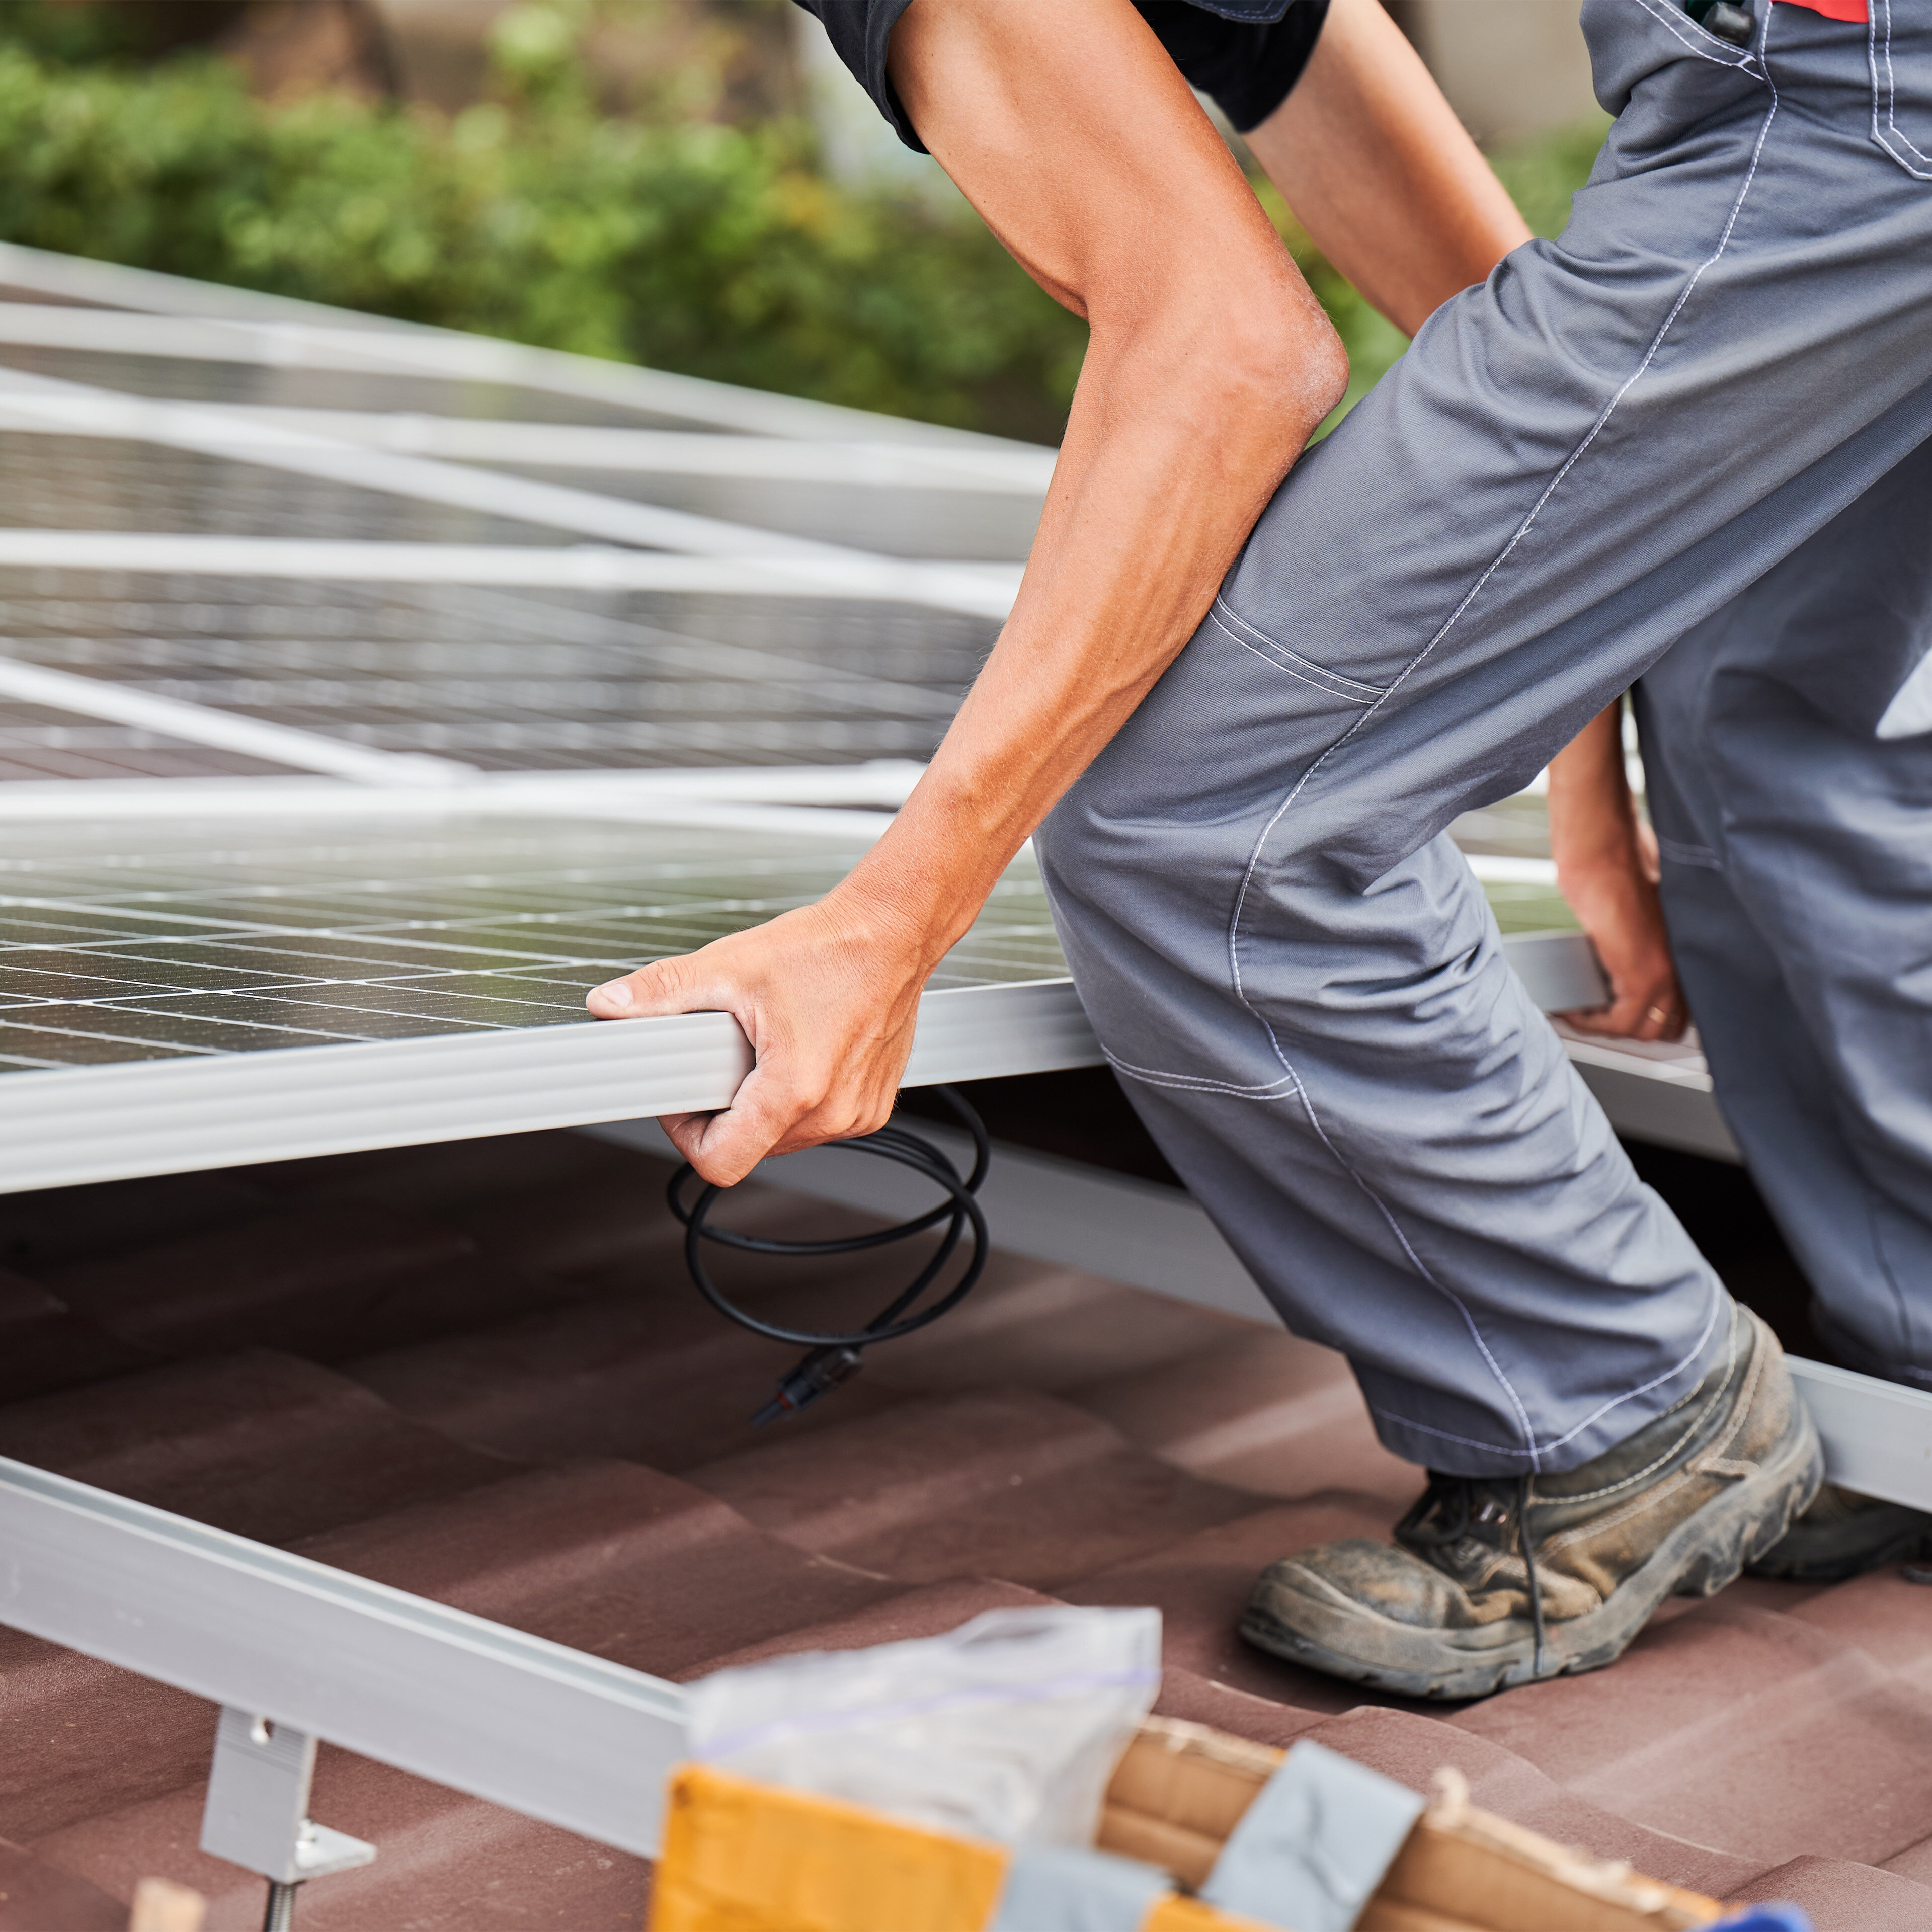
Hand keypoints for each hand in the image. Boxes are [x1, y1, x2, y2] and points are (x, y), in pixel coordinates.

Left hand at [584, 890, 928, 1185]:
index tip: (684, 1096)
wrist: (893, 931)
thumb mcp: (731, 967)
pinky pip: (817, 1122)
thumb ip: (662, 990)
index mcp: (794, 1089)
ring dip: (762, 1103)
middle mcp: (832, 1112)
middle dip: (725, 1108)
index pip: (720, 1162)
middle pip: (749, 1147)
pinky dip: (797, 1096)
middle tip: (726, 1054)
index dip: (687, 1132)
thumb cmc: (829, 948)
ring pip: (782, 1138)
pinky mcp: (872, 1106)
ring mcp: (857, 1113)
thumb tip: (611, 1004)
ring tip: (768, 1046)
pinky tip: (801, 1049)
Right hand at [1555, 823, 1688, 1043]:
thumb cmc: (1615, 864)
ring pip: (1643, 1031)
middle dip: (1625, 1029)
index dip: (1641, 1020)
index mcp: (1686, 949)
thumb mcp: (1638, 905)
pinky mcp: (1643, 975)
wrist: (1602, 851)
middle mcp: (1683, 965)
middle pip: (1664, 1028)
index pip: (1677, 1010)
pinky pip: (1620, 1022)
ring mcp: (1666, 972)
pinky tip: (1571, 1008)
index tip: (1607, 1013)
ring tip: (1578, 1014)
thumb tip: (1621, 955)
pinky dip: (1591, 1023)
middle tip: (1593, 1018)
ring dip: (1606, 1029)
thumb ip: (1641, 933)